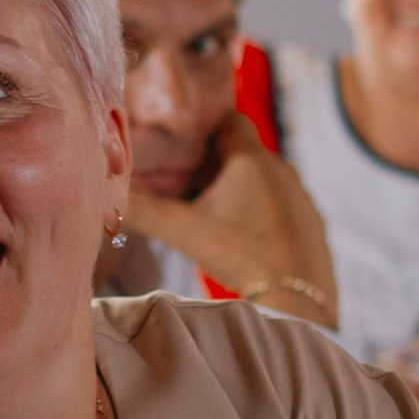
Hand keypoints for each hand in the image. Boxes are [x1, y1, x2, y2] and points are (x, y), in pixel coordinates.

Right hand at [128, 115, 338, 327]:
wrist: (298, 299)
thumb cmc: (241, 257)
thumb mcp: (184, 231)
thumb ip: (144, 210)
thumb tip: (106, 198)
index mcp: (251, 160)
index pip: (230, 119)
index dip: (205, 126)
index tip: (184, 142)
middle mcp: (282, 169)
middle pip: (243, 151)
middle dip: (214, 163)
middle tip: (185, 183)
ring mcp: (301, 196)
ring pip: (262, 178)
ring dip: (238, 188)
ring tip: (211, 212)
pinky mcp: (312, 222)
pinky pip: (281, 204)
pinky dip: (261, 210)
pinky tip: (243, 236)